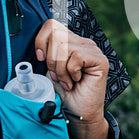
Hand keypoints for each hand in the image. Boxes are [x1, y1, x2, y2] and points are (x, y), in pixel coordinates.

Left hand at [33, 20, 108, 138]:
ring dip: (60, 69)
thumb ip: (47, 53)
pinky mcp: (100, 60)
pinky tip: (75, 81)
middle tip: (56, 75)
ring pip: (64, 47)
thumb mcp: (50, 69)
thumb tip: (38, 45)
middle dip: (51, 59)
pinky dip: (70, 72)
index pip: (52, 25)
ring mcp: (93, 50)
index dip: (41, 40)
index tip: (40, 57)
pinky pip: (76, 56)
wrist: (79, 113)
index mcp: (71, 42)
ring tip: (66, 81)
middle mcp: (83, 43)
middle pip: (56, 35)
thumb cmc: (66, 93)